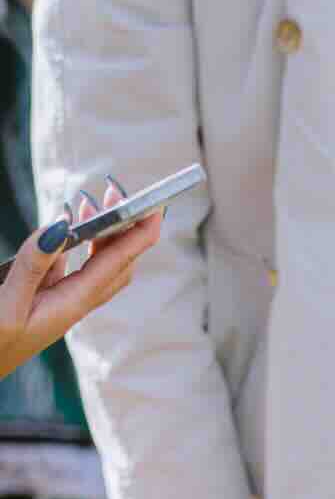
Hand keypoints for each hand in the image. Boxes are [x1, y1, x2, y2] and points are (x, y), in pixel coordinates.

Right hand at [0, 183, 161, 383]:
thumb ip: (32, 267)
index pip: (114, 265)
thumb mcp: (7, 307)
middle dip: (124, 228)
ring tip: (95, 200)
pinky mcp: (43, 300)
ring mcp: (60, 303)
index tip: (157, 210)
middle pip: (114, 263)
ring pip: (94, 265)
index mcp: (71, 306)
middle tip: (120, 191)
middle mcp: (73, 304)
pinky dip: (72, 243)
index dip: (138, 237)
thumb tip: (59, 227)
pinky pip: (67, 268)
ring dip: (99, 233)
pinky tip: (65, 227)